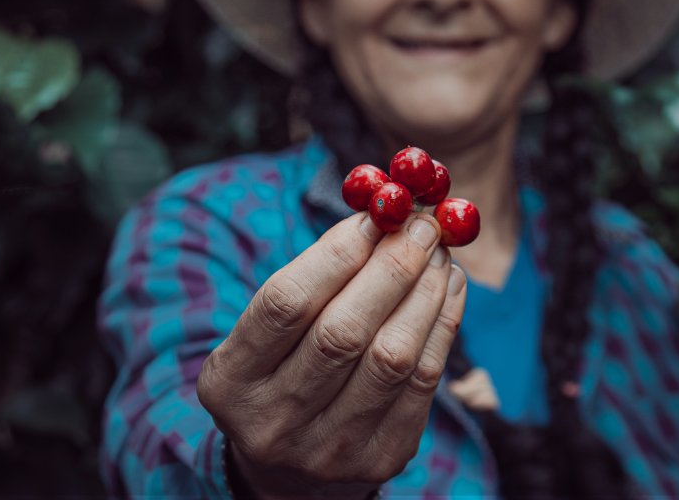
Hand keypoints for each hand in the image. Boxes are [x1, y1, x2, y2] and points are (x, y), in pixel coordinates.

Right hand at [197, 211, 466, 498]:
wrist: (293, 465)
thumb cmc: (284, 367)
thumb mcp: (270, 328)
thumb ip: (316, 274)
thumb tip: (383, 212)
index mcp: (230, 380)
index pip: (285, 304)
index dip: (335, 253)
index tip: (375, 215)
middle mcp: (273, 422)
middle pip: (342, 332)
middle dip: (391, 267)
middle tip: (422, 224)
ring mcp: (329, 450)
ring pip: (391, 357)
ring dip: (425, 292)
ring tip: (438, 253)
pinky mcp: (381, 460)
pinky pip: (423, 382)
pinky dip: (443, 325)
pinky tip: (448, 289)